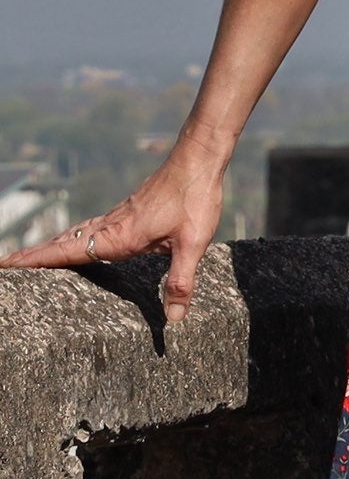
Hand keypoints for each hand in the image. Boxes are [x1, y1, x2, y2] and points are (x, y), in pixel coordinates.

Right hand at [0, 129, 227, 322]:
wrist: (199, 158)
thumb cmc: (195, 197)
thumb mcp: (193, 243)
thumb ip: (181, 281)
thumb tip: (173, 320)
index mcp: (119, 236)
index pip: (68, 252)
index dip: (37, 261)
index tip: (8, 265)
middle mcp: (112, 225)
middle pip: (63, 242)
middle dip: (33, 256)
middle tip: (5, 265)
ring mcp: (119, 216)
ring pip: (76, 233)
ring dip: (51, 246)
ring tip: (30, 258)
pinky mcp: (130, 211)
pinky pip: (92, 226)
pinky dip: (73, 236)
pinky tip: (78, 239)